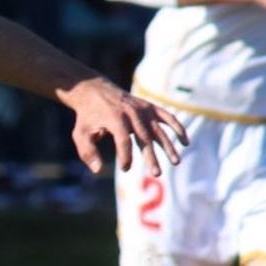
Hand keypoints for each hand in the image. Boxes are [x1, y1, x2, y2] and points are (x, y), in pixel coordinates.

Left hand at [65, 78, 188, 175]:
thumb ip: (88, 152)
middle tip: (156, 174)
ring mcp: (142, 109)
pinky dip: (177, 128)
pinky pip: (167, 117)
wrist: (94, 91)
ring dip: (168, 146)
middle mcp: (131, 113)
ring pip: (158, 130)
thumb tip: (98, 171)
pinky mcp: (149, 107)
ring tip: (176, 162)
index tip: (125, 168)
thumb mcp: (80, 134)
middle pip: (144, 138)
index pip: (124, 141)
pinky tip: (185, 142)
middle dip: (151, 157)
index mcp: (114, 119)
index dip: (126, 156)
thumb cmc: (87, 117)